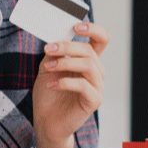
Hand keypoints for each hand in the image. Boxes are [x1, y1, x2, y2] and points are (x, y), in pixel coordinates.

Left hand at [32, 22, 109, 146]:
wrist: (46, 121)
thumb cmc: (49, 92)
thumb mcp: (47, 66)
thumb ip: (54, 52)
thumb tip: (55, 37)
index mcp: (87, 60)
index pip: (101, 39)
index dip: (93, 29)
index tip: (76, 26)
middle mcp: (96, 72)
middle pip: (89, 51)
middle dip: (67, 47)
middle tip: (48, 49)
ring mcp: (97, 86)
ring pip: (88, 65)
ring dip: (65, 63)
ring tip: (48, 67)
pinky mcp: (94, 101)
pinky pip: (84, 86)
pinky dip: (65, 82)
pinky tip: (51, 85)